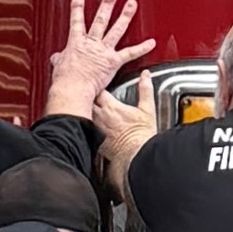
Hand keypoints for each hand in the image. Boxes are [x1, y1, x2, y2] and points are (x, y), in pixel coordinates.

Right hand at [45, 0, 151, 118]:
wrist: (73, 89)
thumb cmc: (65, 81)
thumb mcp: (58, 67)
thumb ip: (60, 60)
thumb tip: (57, 59)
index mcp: (76, 43)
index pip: (76, 21)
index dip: (77, 8)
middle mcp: (91, 44)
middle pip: (100, 19)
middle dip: (107, 3)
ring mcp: (103, 51)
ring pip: (116, 30)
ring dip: (125, 16)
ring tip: (131, 4)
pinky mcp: (113, 61)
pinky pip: (130, 53)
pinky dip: (142, 48)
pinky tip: (151, 42)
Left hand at [87, 73, 156, 191]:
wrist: (136, 156)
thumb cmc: (141, 135)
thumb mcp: (147, 108)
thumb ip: (145, 89)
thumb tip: (145, 75)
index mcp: (111, 107)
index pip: (99, 91)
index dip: (100, 87)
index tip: (103, 85)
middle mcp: (100, 117)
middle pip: (88, 101)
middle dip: (91, 97)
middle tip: (94, 95)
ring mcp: (96, 129)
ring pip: (85, 115)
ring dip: (87, 111)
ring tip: (93, 109)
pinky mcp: (95, 141)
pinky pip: (88, 130)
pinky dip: (89, 126)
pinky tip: (95, 127)